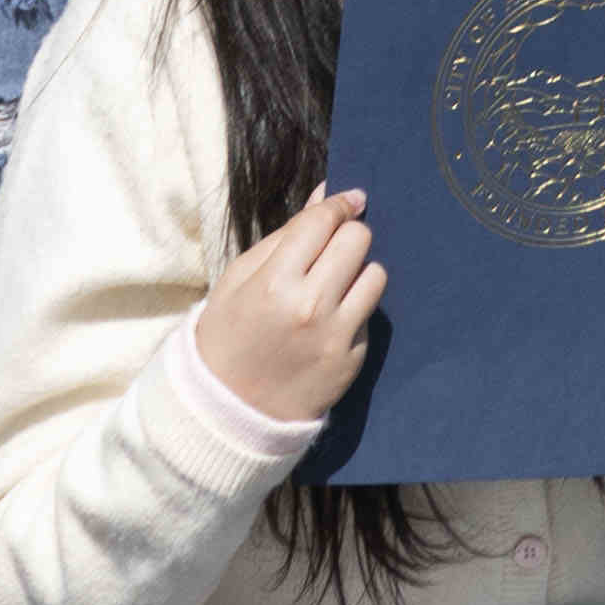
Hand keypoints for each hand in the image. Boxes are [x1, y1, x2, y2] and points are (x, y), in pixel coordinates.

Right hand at [195, 183, 384, 419]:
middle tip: (333, 246)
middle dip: (348, 234)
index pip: (322, 221)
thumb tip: (327, 193)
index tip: (347, 200)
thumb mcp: (238, 280)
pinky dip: (356, 308)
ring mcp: (335, 335)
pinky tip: (331, 319)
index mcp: (272, 284)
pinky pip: (371, 313)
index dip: (338, 204)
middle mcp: (309, 307)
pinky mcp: (353, 358)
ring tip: (335, 283)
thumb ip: (285, 235)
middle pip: (357, 239)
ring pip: (376, 273)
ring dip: (359, 271)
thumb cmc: (228, 336)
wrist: (227, 411)